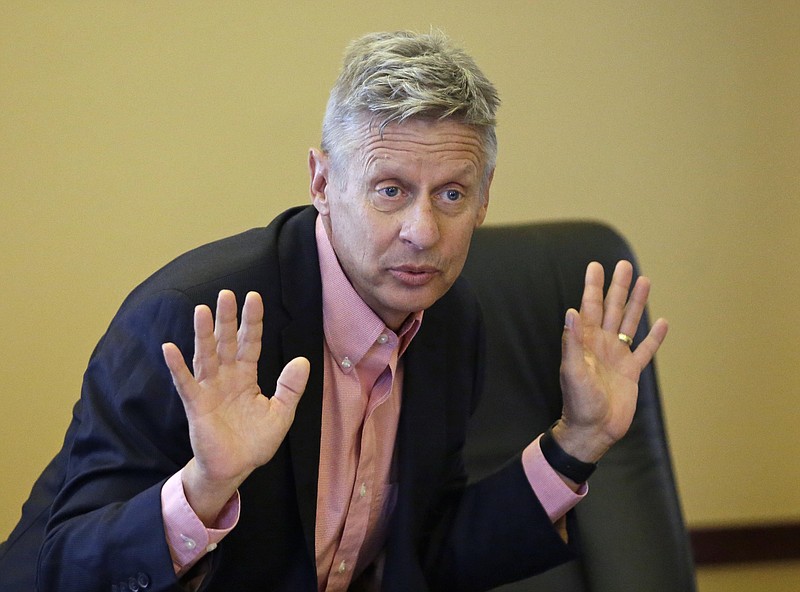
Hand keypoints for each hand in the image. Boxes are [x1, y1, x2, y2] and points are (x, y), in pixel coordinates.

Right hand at [162, 290, 308, 523]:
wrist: (235, 468)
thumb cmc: (255, 441)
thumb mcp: (281, 413)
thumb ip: (290, 388)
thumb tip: (302, 360)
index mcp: (247, 376)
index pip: (251, 343)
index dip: (252, 322)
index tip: (254, 297)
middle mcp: (227, 377)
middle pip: (227, 342)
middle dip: (227, 319)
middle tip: (226, 293)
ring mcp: (210, 388)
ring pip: (206, 355)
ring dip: (202, 334)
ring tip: (201, 310)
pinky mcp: (196, 405)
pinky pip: (185, 383)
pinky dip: (177, 366)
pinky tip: (169, 348)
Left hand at [554, 261, 667, 463]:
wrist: (593, 430)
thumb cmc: (578, 402)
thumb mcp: (572, 370)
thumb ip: (572, 341)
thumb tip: (571, 311)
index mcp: (586, 341)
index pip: (589, 307)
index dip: (593, 287)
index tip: (595, 266)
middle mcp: (602, 344)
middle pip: (612, 308)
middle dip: (618, 287)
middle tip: (623, 265)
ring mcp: (617, 356)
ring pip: (629, 323)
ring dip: (637, 303)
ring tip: (645, 281)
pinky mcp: (631, 372)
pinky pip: (645, 350)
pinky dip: (654, 337)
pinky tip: (662, 322)